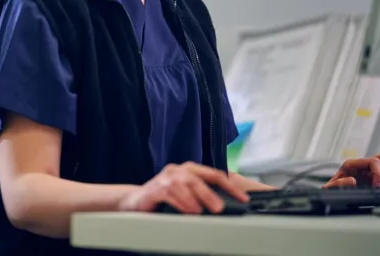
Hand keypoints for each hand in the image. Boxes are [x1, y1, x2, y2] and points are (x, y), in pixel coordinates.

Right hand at [118, 162, 249, 213]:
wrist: (136, 201)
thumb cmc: (165, 197)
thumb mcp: (187, 194)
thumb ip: (203, 195)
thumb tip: (227, 204)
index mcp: (189, 169)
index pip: (214, 174)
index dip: (230, 187)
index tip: (243, 198)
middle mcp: (178, 170)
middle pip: (198, 179)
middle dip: (211, 194)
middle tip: (220, 208)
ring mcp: (166, 178)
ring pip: (184, 185)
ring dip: (195, 198)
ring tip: (202, 211)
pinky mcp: (155, 188)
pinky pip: (170, 193)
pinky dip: (180, 202)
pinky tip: (187, 210)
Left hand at [323, 152, 379, 187]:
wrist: (331, 195)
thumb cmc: (331, 190)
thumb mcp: (331, 188)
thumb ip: (339, 184)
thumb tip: (352, 181)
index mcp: (352, 165)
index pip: (373, 161)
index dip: (378, 173)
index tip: (377, 186)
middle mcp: (362, 166)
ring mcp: (369, 171)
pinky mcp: (374, 179)